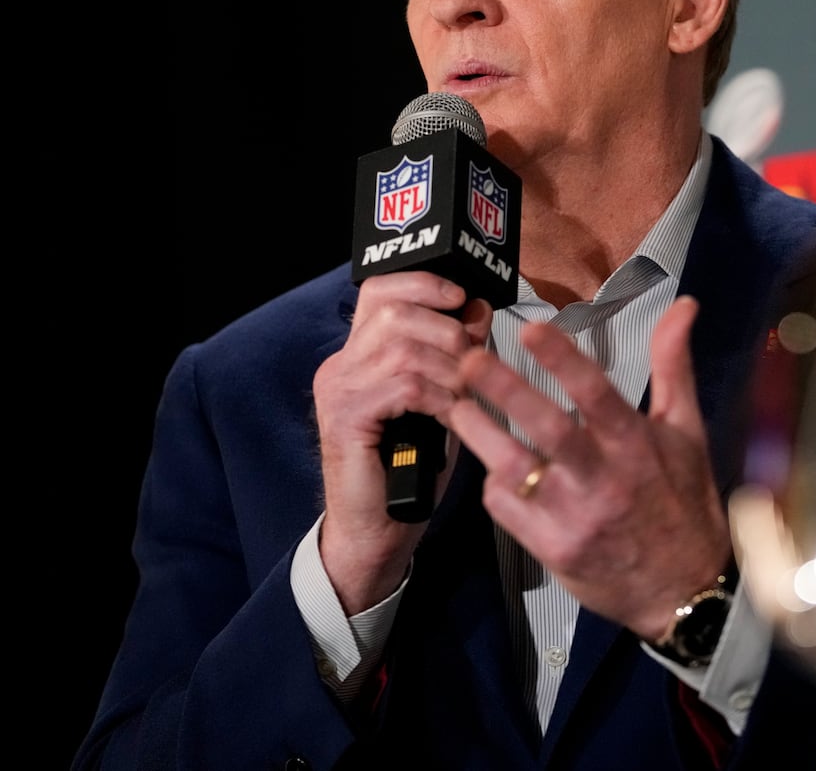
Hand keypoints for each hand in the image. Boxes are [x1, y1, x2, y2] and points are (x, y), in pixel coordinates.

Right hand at [313, 271, 491, 612]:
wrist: (378, 531)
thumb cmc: (409, 469)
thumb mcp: (439, 398)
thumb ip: (452, 354)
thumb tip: (476, 309)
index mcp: (359, 353)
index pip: (381, 289)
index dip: (425, 283)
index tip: (462, 298)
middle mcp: (341, 365)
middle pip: (395, 311)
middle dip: (448, 330)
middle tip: (471, 362)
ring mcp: (339, 390)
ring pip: (403, 347)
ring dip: (450, 368)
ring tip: (465, 396)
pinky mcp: (346, 419)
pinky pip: (405, 388)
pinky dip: (440, 397)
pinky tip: (452, 416)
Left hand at [446, 295, 730, 640]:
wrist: (682, 590)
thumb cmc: (683, 501)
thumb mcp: (687, 431)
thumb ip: (673, 366)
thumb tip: (682, 305)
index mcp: (636, 445)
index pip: (596, 394)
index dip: (563, 359)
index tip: (531, 328)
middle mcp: (603, 479)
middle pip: (546, 428)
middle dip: (503, 389)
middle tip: (469, 359)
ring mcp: (574, 517)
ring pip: (513, 469)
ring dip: (479, 434)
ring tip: (458, 406)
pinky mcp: (552, 549)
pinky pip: (507, 509)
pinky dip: (494, 483)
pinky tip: (492, 465)